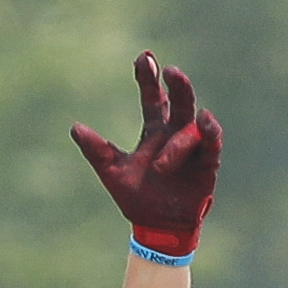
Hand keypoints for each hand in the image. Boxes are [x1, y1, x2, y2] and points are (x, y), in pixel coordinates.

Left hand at [71, 50, 221, 257]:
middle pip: (180, 101)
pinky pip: (212, 142)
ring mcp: (193, 148)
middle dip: (177, 85)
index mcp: (154, 131)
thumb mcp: (113, 173)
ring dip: (180, 140)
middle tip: (171, 71)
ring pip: (191, 126)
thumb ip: (97, 150)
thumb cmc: (136, 199)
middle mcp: (175, 134)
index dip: (149, 78)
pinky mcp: (207, 164)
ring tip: (162, 165)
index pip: (153, 98)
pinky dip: (210, 131)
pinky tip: (205, 120)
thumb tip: (75, 127)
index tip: (144, 58)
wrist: (157, 230)